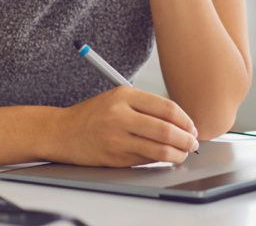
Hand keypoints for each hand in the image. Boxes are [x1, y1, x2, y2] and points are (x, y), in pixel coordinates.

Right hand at [49, 86, 199, 166]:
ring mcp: (117, 139)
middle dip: (186, 139)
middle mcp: (120, 116)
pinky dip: (160, 159)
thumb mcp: (118, 98)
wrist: (62, 132)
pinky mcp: (115, 158)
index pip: (167, 108)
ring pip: (158, 150)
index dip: (185, 120)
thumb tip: (180, 121)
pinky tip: (165, 157)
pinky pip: (146, 160)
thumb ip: (147, 106)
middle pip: (165, 130)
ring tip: (183, 153)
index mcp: (124, 96)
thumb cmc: (93, 114)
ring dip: (177, 154)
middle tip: (193, 143)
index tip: (192, 127)